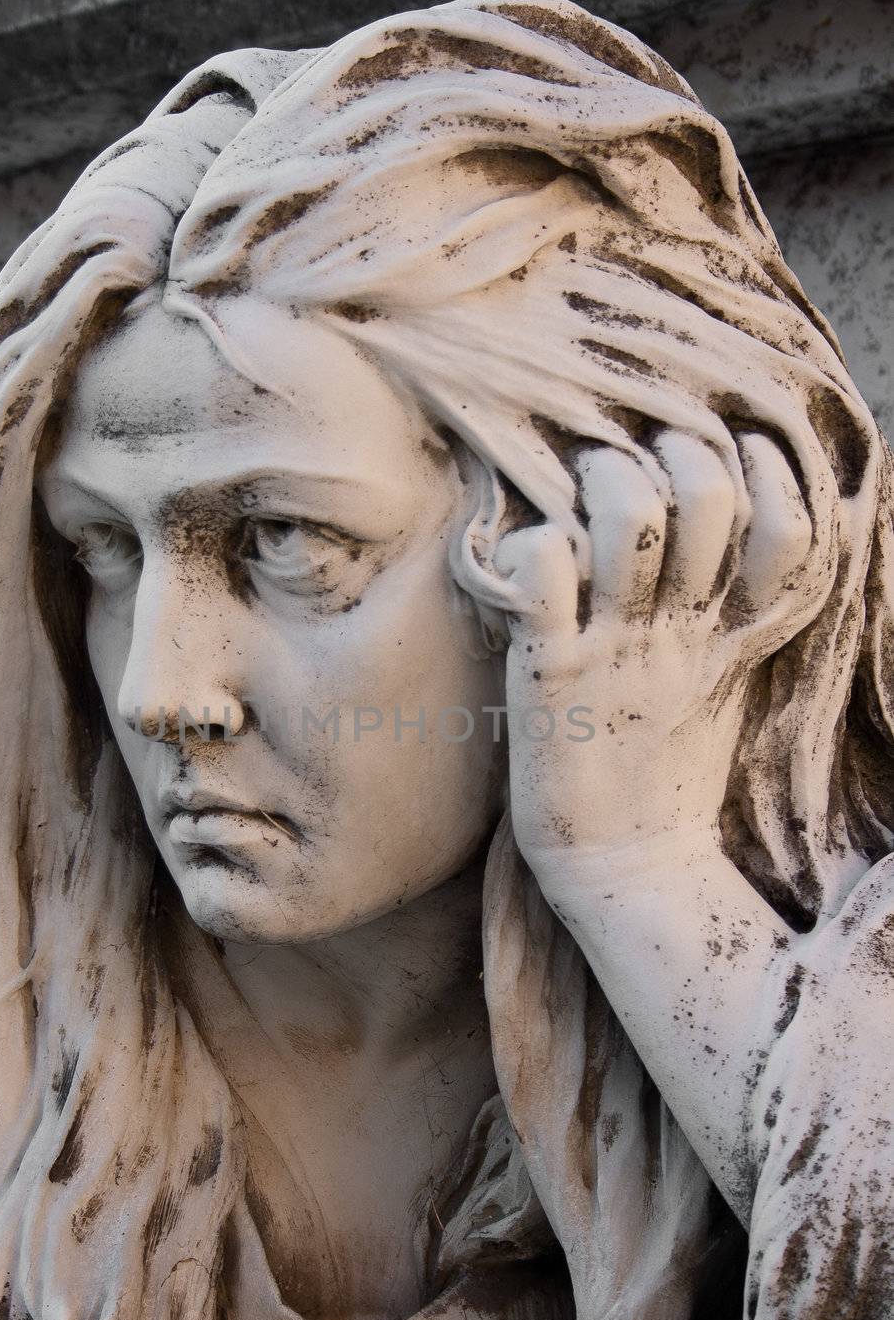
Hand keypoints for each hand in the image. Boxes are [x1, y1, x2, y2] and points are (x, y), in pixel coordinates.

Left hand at [495, 428, 816, 878]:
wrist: (623, 866)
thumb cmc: (661, 762)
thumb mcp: (723, 678)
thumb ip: (739, 609)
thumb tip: (747, 518)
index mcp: (733, 633)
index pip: (791, 527)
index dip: (770, 474)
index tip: (732, 455)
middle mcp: (682, 632)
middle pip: (708, 498)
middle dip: (675, 453)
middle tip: (639, 462)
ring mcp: (615, 649)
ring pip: (626, 516)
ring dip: (603, 483)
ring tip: (583, 495)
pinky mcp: (550, 674)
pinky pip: (540, 573)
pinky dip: (528, 546)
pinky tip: (528, 559)